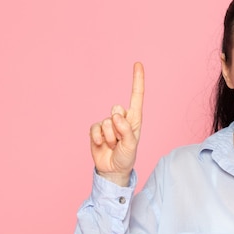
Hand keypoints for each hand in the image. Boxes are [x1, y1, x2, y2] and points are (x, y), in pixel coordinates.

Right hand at [89, 62, 143, 185]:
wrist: (112, 170)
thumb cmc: (126, 156)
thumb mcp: (131, 145)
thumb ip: (126, 130)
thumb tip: (115, 115)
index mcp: (134, 119)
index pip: (136, 96)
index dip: (137, 80)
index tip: (138, 64)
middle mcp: (121, 118)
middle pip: (117, 109)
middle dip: (118, 128)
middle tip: (120, 141)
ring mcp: (107, 123)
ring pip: (106, 122)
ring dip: (110, 137)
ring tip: (113, 146)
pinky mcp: (96, 130)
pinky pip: (95, 128)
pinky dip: (98, 138)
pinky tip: (102, 145)